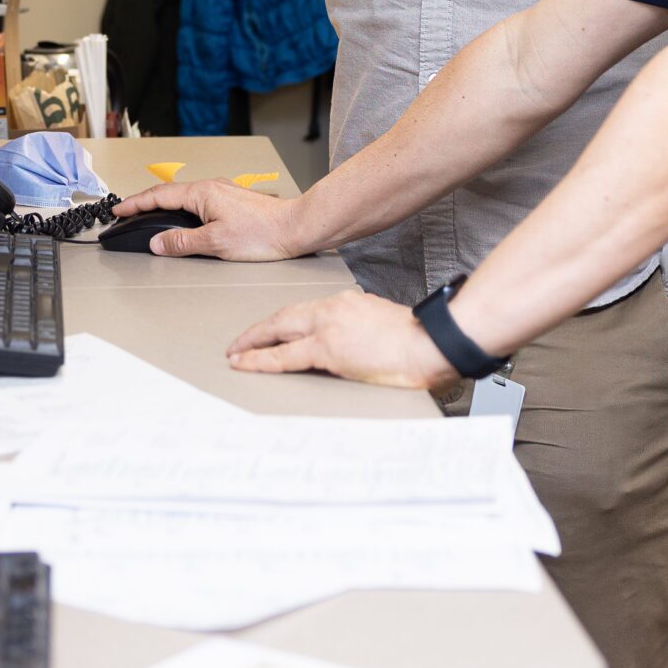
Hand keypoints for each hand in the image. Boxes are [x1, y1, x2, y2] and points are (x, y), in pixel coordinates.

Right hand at [110, 178, 306, 260]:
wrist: (295, 228)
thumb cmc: (263, 233)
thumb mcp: (216, 243)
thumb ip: (183, 243)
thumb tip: (158, 243)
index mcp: (201, 193)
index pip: (158, 197)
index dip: (135, 204)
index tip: (118, 210)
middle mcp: (210, 188)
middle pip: (168, 194)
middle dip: (144, 204)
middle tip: (126, 213)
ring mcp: (221, 193)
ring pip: (183, 198)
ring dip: (163, 207)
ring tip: (149, 217)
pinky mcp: (231, 202)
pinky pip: (197, 203)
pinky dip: (181, 210)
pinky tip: (183, 220)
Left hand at [225, 290, 457, 390]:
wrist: (432, 343)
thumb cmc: (420, 341)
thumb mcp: (386, 325)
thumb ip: (366, 329)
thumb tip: (359, 344)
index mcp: (349, 302)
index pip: (307, 311)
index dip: (285, 322)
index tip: (274, 331)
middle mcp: (334, 307)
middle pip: (285, 315)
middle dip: (259, 329)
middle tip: (240, 341)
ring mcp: (329, 326)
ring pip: (278, 331)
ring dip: (252, 342)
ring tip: (235, 353)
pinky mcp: (328, 348)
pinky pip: (284, 356)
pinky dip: (260, 360)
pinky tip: (246, 365)